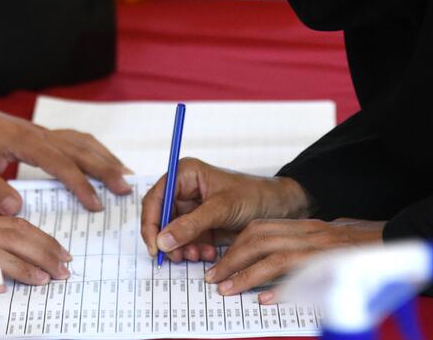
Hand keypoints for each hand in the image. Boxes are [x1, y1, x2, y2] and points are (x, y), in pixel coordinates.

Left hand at [0, 100, 131, 213]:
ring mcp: (41, 132)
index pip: (61, 164)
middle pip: (81, 150)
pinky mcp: (40, 133)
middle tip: (127, 189)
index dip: (81, 185)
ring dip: (105, 157)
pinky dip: (93, 149)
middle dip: (106, 169)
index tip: (96, 204)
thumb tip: (16, 209)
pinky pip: (74, 139)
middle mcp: (39, 134)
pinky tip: (100, 158)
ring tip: (125, 174)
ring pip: (82, 141)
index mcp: (24, 142)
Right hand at [140, 158, 309, 263]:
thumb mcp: (221, 209)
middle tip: (178, 257)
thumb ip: (190, 225)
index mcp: (185, 175)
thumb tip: (162, 241)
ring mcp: (192, 209)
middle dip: (169, 240)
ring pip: (173, 234)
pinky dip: (195, 251)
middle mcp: (184, 190)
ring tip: (198, 256)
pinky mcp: (201, 225)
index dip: (151, 223)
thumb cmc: (254, 196)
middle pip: (161, 219)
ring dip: (183, 248)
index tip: (155, 246)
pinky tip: (209, 254)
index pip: (155, 199)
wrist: (280, 208)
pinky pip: (188, 242)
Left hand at [206, 218, 385, 301]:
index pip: (259, 228)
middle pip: (260, 239)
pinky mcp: (335, 263)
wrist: (399, 239)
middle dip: (232, 259)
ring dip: (247, 274)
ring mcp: (323, 247)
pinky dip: (282, 288)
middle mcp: (310, 233)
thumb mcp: (327, 240)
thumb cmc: (363, 244)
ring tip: (229, 289)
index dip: (235, 245)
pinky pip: (304, 275)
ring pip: (276, 256)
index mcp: (305, 226)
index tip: (220, 263)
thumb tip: (275, 271)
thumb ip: (302, 247)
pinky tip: (265, 300)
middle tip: (214, 279)